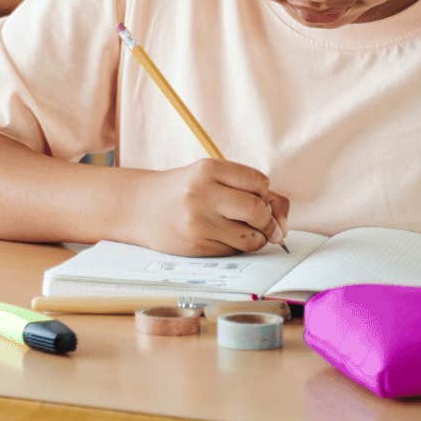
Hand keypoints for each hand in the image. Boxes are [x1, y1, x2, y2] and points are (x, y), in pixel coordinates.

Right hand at [123, 158, 289, 256]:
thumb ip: (245, 188)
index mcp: (208, 169)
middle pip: (257, 210)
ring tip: (244, 231)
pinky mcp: (197, 245)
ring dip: (256, 237)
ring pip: (251, 237)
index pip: (259, 182)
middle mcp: (202, 193)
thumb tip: (282, 215)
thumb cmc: (180, 191)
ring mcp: (199, 222)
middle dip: (267, 220)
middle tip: (263, 222)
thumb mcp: (208, 178)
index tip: (258, 197)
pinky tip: (223, 238)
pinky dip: (237, 247)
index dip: (264, 193)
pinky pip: (234, 251)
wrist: (138, 207)